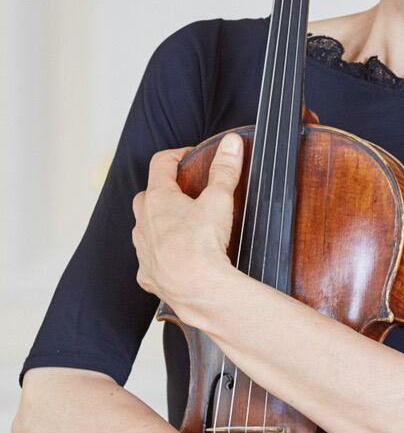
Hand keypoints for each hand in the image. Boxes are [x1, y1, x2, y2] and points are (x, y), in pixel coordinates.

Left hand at [132, 133, 243, 315]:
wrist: (196, 289)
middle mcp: (144, 223)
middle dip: (162, 191)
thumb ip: (224, 170)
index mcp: (158, 199)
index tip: (190, 156)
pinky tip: (172, 262)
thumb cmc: (203, 243)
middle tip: (184, 193)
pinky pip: (148, 263)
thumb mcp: (219, 200)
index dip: (176, 155)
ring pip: (143, 229)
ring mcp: (143, 250)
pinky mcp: (149, 275)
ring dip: (156, 224)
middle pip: (146, 197)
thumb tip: (231, 143)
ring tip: (178, 226)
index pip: (160, 164)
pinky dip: (158, 258)